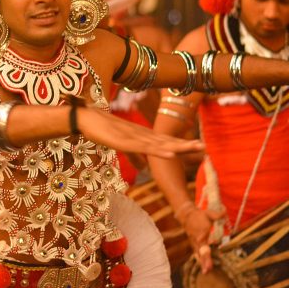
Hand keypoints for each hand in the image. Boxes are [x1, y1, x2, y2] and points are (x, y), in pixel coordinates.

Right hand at [78, 107, 203, 157]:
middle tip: (204, 147)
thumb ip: (134, 157)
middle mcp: (141, 134)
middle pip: (167, 140)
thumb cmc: (100, 129)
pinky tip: (171, 154)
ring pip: (160, 144)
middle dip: (185, 144)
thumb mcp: (121, 146)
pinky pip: (145, 148)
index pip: (165, 141)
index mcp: (141, 136)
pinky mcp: (125, 141)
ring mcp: (134, 137)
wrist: (84, 117)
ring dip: (178, 146)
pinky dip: (159, 151)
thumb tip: (144, 170)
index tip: (198, 147)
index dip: (181, 143)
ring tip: (195, 147)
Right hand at [183, 207, 224, 273]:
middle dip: (205, 259)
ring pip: (199, 254)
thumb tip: (225, 211)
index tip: (206, 250)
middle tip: (208, 269)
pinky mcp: (195, 244)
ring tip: (206, 272)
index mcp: (202, 231)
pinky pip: (198, 254)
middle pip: (201, 250)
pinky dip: (201, 261)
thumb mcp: (208, 213)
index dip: (204, 243)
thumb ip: (217, 214)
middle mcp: (198, 239)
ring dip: (203, 262)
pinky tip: (204, 269)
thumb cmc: (199, 214)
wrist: (187, 215)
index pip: (203, 239)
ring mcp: (195, 242)